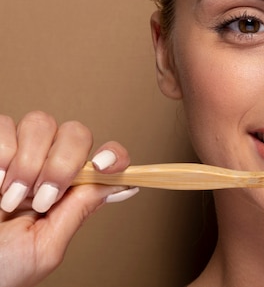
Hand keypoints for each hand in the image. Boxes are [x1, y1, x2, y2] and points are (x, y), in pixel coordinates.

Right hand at [0, 111, 136, 286]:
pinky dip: (1, 152)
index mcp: (71, 191)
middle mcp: (49, 167)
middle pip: (75, 133)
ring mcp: (19, 155)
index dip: (113, 154)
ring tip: (11, 197)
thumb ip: (80, 210)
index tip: (102, 165)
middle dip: (61, 163)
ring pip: (40, 124)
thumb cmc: (1, 269)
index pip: (106, 158)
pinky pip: (3, 124)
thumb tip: (122, 186)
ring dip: (27, 162)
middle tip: (42, 198)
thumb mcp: (45, 247)